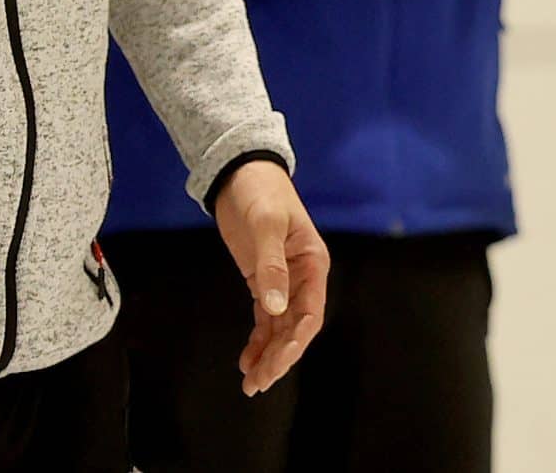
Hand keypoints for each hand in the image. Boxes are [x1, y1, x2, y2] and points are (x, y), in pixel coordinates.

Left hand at [213, 160, 327, 396]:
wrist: (241, 173)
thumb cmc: (260, 192)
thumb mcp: (266, 226)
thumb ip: (270, 267)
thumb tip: (275, 308)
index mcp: (313, 263)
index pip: (311, 313)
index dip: (296, 342)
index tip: (277, 362)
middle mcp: (303, 277)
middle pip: (296, 327)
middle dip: (280, 357)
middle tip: (258, 383)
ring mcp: (284, 281)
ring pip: (281, 328)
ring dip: (268, 355)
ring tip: (251, 382)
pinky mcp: (263, 280)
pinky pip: (266, 318)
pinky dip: (258, 340)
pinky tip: (246, 359)